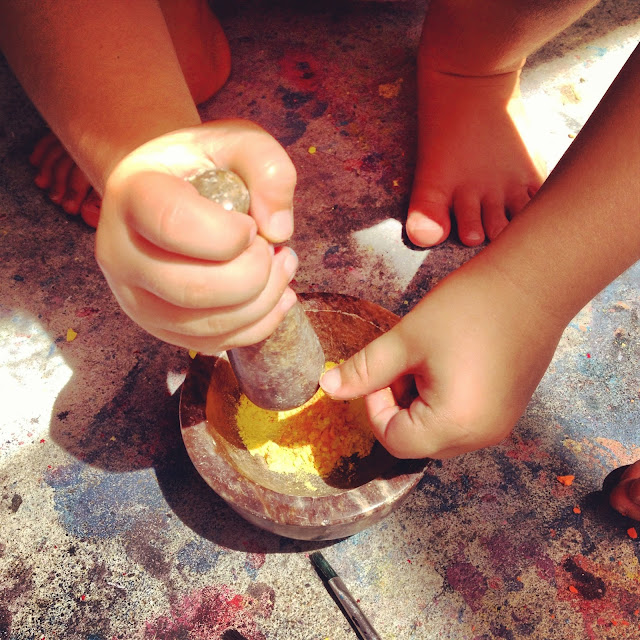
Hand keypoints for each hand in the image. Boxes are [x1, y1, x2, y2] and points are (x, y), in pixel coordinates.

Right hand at [95, 119, 298, 353]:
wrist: (167, 192)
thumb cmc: (202, 166)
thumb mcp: (235, 141)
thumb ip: (266, 167)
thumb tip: (279, 231)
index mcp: (132, 196)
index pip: (177, 226)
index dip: (231, 233)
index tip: (251, 224)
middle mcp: (120, 254)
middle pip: (193, 289)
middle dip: (256, 274)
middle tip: (276, 250)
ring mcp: (135, 299)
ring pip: (207, 326)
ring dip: (264, 301)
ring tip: (282, 267)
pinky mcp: (159, 327)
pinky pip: (214, 344)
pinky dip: (258, 324)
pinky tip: (274, 295)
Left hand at [320, 259, 564, 458]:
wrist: (533, 282)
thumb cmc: (467, 308)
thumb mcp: (407, 339)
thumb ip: (364, 370)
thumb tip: (327, 389)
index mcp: (455, 424)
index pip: (393, 439)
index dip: (375, 406)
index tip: (383, 370)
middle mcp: (481, 437)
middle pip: (416, 440)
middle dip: (398, 404)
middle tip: (405, 362)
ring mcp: (498, 426)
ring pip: (438, 430)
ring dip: (419, 402)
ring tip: (428, 360)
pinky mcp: (507, 410)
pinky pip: (462, 419)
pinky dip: (443, 399)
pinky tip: (449, 363)